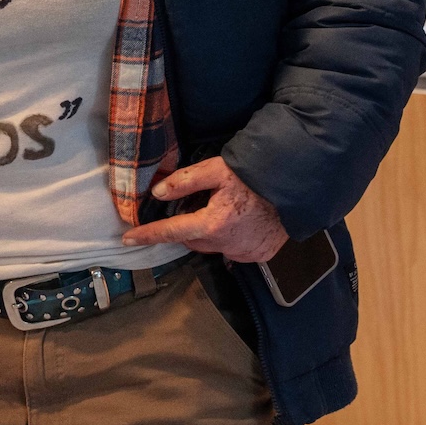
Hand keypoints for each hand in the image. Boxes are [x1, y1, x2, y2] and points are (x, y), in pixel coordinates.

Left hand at [122, 157, 287, 262]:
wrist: (297, 187)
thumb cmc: (256, 176)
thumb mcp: (217, 170)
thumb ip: (185, 181)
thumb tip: (157, 192)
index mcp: (212, 224)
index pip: (171, 232)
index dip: (148, 235)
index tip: (128, 239)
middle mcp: (226, 245)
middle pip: (192, 240)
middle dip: (187, 226)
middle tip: (196, 204)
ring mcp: (245, 253)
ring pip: (213, 246)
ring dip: (210, 232)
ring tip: (224, 209)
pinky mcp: (259, 255)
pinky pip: (235, 249)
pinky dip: (232, 238)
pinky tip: (242, 220)